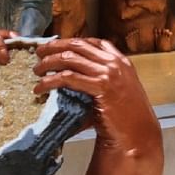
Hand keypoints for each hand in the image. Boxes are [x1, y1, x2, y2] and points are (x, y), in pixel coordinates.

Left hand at [35, 39, 158, 153]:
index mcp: (122, 61)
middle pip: (78, 45)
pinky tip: (40, 88)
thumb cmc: (126, 116)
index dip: (72, 42)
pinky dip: (50, 81)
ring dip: (49, 62)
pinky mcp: (100, 86)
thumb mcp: (118, 90)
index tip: (57, 46)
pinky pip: (68, 77)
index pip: (93, 42)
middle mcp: (116, 63)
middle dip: (55, 47)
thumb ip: (102, 78)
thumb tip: (75, 74)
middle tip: (39, 52)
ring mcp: (109, 73)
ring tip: (37, 70)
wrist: (137, 132)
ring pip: (70, 58)